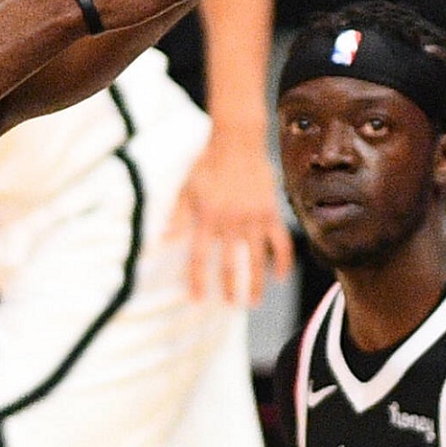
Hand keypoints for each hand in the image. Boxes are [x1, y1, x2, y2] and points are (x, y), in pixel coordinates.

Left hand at [166, 124, 291, 304]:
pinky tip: (281, 276)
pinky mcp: (271, 212)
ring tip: (255, 301)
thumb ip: (177, 216)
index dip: (198, 280)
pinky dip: (282, 260)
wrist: (237, 141)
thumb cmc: (207, 163)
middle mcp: (231, 222)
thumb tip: (163, 239)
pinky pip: (280, 241)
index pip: (201, 257)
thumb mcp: (187, 188)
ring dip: (257, 283)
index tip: (197, 299)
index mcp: (207, 218)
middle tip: (231, 305)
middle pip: (232, 264)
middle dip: (231, 288)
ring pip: (257, 258)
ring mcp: (254, 218)